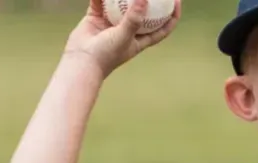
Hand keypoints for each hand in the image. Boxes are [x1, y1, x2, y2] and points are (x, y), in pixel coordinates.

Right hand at [63, 0, 181, 77]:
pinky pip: (101, 2)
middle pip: (144, 13)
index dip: (172, 16)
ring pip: (121, 5)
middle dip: (150, 0)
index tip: (176, 1)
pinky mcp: (96, 18)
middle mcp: (128, 31)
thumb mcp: (124, 36)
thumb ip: (134, 18)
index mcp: (140, 40)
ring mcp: (112, 24)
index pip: (162, 28)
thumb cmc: (106, 55)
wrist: (80, 61)